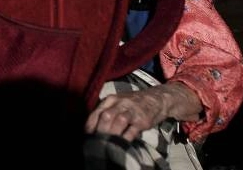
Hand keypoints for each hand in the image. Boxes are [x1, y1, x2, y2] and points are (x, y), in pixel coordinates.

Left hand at [84, 82, 201, 141]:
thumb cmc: (132, 103)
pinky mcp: (142, 120)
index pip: (97, 112)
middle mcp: (120, 103)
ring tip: (107, 143)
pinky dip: (125, 137)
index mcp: (111, 99)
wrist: (156, 99)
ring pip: (119, 121)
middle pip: (106, 116)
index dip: (91, 124)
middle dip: (100, 130)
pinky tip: (121, 143)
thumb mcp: (117, 102)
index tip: (87, 134)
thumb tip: (92, 126)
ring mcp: (132, 111)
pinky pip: (132, 130)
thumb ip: (106, 111)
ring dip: (111, 133)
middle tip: (96, 141)